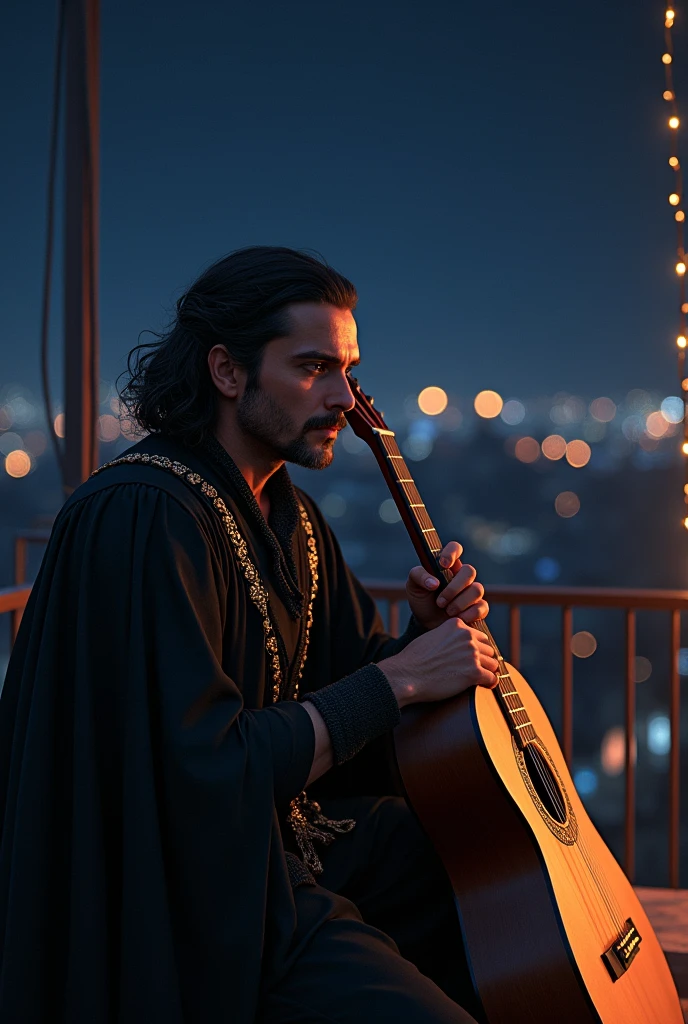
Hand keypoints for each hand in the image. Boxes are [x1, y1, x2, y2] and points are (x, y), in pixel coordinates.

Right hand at [379, 617, 499, 707]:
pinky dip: (490, 683)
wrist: (406, 675)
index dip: (476, 648)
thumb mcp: (432, 636)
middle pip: (488, 648)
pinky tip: (484, 686)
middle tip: (476, 669)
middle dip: (484, 659)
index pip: (478, 635)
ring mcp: (472, 654)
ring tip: (479, 679)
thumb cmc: (414, 660)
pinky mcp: (474, 672)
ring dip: (487, 671)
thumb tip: (459, 646)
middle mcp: (467, 636)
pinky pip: (492, 678)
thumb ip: (449, 636)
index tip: (472, 658)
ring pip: (493, 663)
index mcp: (457, 625)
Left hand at [406, 541, 488, 630]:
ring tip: (447, 611)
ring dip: (460, 602)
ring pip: (477, 589)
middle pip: (470, 571)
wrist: (427, 624)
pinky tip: (458, 618)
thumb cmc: (422, 600)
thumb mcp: (413, 586)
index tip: (443, 564)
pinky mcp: (478, 608)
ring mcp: (472, 591)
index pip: (455, 548)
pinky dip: (469, 613)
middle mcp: (462, 576)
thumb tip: (434, 582)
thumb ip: (419, 576)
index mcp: (448, 566)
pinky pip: (482, 607)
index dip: (452, 552)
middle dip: (454, 588)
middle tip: (440, 602)